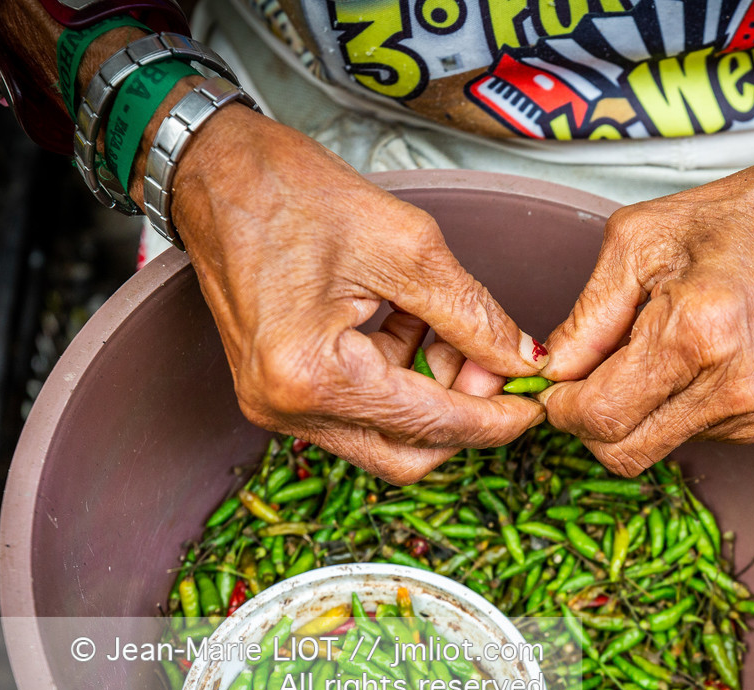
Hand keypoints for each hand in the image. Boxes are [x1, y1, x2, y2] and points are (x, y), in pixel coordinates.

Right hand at [171, 108, 546, 482]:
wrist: (214, 170)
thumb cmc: (288, 190)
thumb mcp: (406, 244)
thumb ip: (473, 314)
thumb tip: (522, 360)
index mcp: (311, 374)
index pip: (430, 424)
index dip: (496, 417)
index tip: (538, 403)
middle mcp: (286, 407)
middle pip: (407, 455)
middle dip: (463, 414)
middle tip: (497, 362)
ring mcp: (276, 406)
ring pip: (385, 438)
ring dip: (431, 395)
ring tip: (448, 328)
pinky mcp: (279, 393)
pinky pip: (357, 413)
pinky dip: (398, 382)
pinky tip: (412, 327)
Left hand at [540, 154, 753, 475]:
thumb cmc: (748, 219)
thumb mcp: (641, 239)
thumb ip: (588, 315)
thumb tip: (553, 367)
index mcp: (695, 333)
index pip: (601, 416)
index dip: (561, 407)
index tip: (553, 383)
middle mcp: (728, 386)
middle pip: (622, 451)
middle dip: (588, 422)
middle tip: (583, 376)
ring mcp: (749, 411)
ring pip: (651, 449)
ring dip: (630, 413)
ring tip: (646, 348)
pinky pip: (686, 435)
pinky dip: (666, 407)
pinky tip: (684, 360)